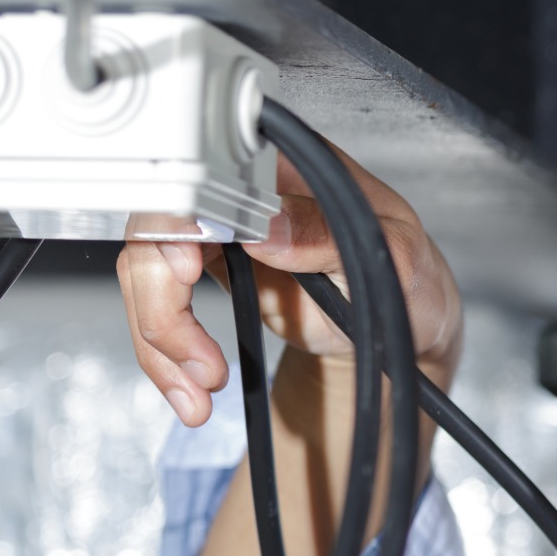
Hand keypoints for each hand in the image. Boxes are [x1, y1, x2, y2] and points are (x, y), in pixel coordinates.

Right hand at [117, 144, 463, 427]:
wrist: (404, 320)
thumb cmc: (408, 275)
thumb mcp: (392, 254)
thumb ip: (330, 235)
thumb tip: (267, 226)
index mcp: (290, 167)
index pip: (210, 171)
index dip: (181, 216)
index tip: (187, 267)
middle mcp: (246, 190)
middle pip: (159, 225)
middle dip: (163, 299)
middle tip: (197, 355)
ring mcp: (223, 231)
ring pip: (147, 270)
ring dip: (161, 339)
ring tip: (202, 386)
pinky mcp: (213, 271)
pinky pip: (159, 305)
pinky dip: (165, 355)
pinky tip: (190, 388)